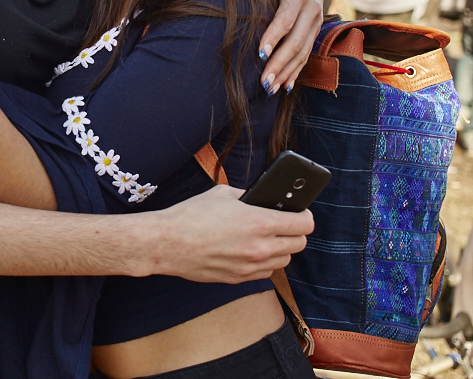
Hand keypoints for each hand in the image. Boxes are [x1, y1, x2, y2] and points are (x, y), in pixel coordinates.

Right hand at [147, 185, 312, 282]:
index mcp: (260, 222)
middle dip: (296, 232)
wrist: (167, 243)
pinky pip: (266, 272)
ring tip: (268, 238)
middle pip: (299, 244)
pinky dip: (265, 262)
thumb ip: (247, 197)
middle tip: (286, 224)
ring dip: (282, 249)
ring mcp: (251, 266)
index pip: (304, 224)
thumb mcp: (222, 194)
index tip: (300, 212)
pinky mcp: (239, 279)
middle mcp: (260, 247)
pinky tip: (252, 251)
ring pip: (285, 261)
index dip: (304, 216)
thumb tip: (260, 198)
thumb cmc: (191, 216)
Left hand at [256, 0, 324, 92]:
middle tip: (263, 81)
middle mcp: (311, 12)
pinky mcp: (314, 33)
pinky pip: (306, 55)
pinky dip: (295, 72)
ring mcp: (315, 25)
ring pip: (302, 52)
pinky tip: (284, 86)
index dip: (274, 36)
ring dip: (286, 72)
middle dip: (279, 63)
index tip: (260, 53)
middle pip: (296, 41)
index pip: (286, 18)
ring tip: (269, 88)